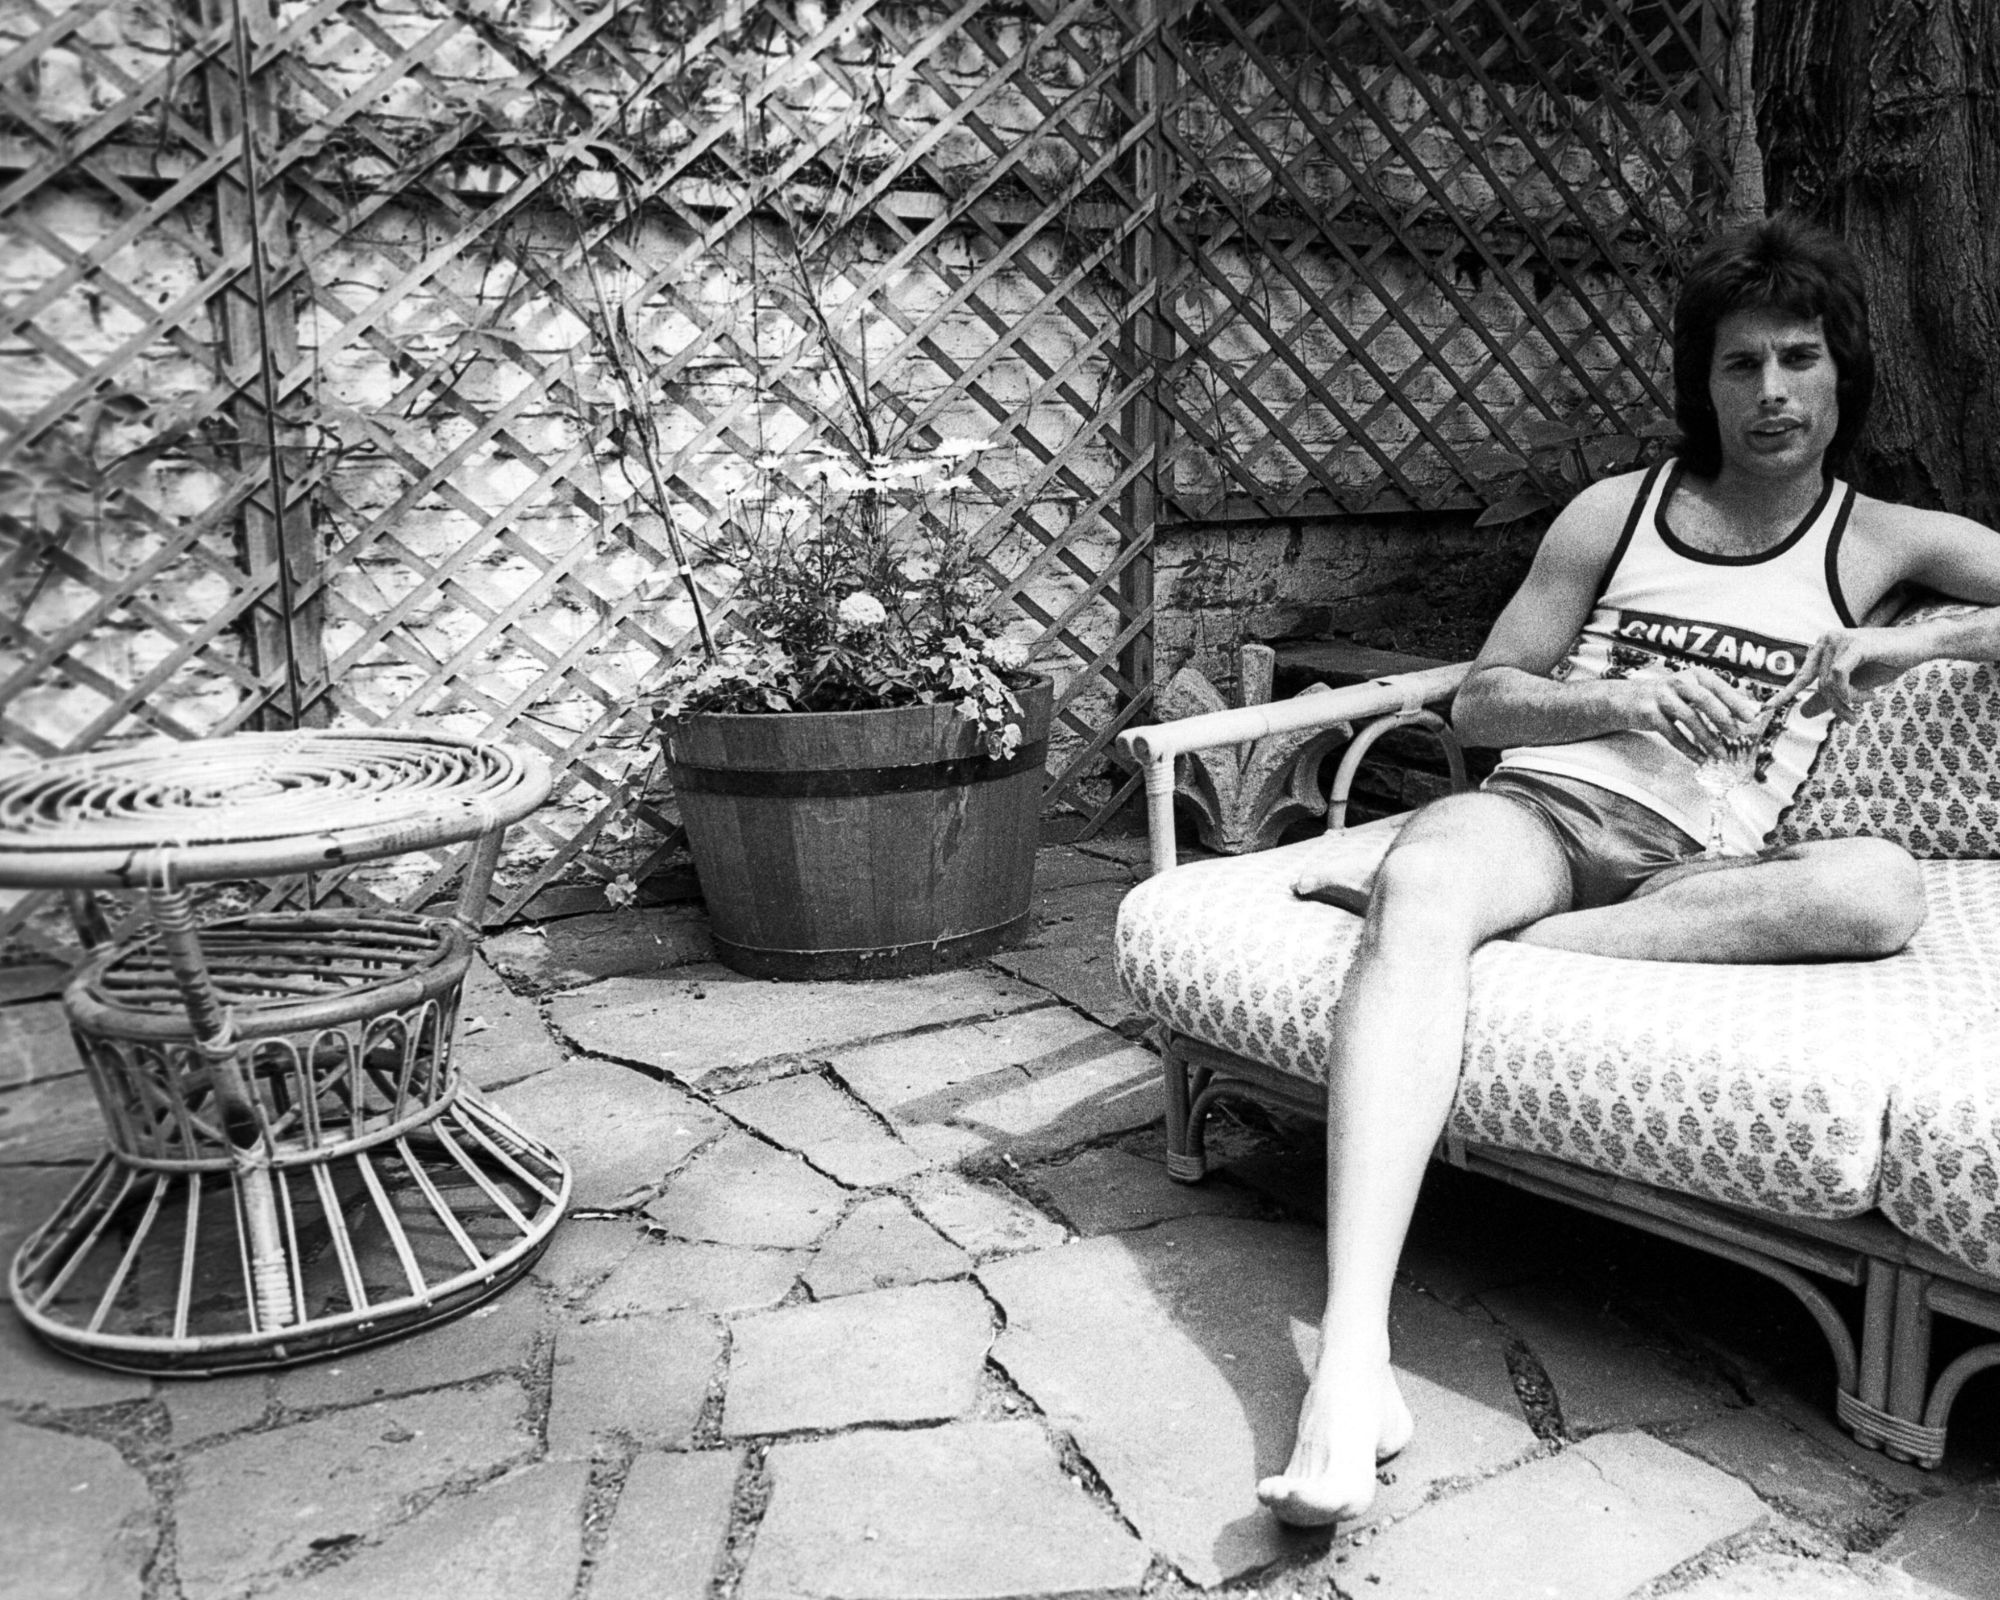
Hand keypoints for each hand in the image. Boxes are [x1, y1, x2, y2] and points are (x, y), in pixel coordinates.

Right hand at [1621, 666, 1762, 759]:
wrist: (1624, 699)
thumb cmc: (1664, 697)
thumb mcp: (1688, 692)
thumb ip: (1711, 700)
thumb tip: (1740, 717)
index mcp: (1693, 675)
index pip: (1718, 687)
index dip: (1736, 702)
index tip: (1750, 717)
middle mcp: (1678, 682)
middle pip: (1704, 699)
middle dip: (1722, 718)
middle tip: (1735, 734)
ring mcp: (1661, 696)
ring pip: (1689, 717)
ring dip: (1706, 738)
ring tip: (1719, 753)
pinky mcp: (1648, 713)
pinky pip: (1671, 733)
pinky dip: (1687, 747)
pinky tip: (1698, 757)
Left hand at [1781, 627, 1929, 722]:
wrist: (1919, 646)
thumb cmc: (1887, 662)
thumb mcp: (1854, 685)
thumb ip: (1829, 696)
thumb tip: (1801, 713)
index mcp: (1823, 648)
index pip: (1801, 677)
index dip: (1784, 694)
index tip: (1765, 710)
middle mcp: (1826, 640)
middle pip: (1819, 686)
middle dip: (1836, 706)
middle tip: (1852, 719)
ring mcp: (1839, 639)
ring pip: (1829, 685)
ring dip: (1848, 702)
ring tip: (1868, 701)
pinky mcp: (1853, 645)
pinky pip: (1839, 678)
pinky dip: (1851, 693)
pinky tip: (1868, 696)